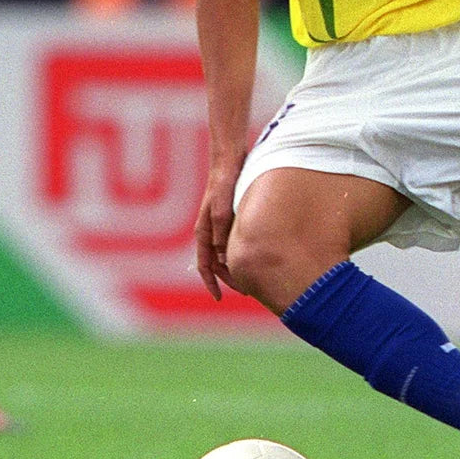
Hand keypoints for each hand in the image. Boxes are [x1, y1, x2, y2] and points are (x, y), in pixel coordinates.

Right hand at [195, 166, 240, 300]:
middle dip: (228, 279)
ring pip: (224, 253)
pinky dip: (240, 251)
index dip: (211, 284)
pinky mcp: (229, 215)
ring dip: (235, 266)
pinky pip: (232, 240)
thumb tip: (224, 258)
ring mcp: (219, 223)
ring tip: (253, 276)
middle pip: (216, 262)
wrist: (229, 159)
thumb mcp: (223, 210)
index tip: (220, 298)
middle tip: (248, 290)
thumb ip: (222, 234)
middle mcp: (209, 230)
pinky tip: (255, 253)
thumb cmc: (224, 183)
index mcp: (204, 231)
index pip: (205, 265)